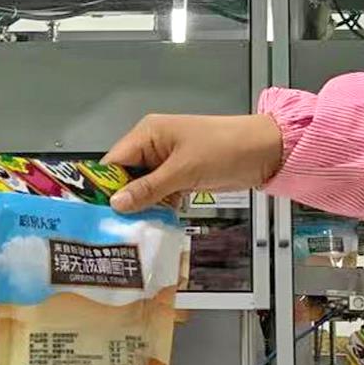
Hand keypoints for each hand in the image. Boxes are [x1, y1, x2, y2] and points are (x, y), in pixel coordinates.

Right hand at [104, 113, 286, 213]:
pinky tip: (157, 223)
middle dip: (124, 200)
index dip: (104, 187)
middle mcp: (153, 146)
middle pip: (126, 177)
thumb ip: (148, 188)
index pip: (113, 162)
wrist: (265, 151)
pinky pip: (161, 193)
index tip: (98, 215)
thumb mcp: (183, 170)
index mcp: (148, 134)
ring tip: (136, 230)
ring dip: (143, 206)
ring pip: (143, 188)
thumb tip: (116, 203)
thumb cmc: (224, 149)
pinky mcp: (182, 176)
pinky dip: (160, 206)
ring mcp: (168, 162)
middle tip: (117, 229)